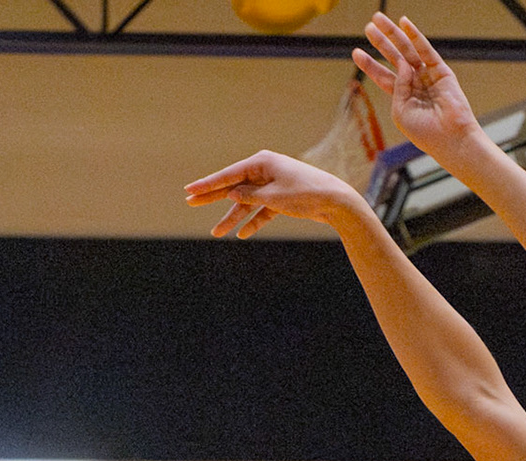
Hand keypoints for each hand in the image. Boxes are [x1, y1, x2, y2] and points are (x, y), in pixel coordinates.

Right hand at [184, 150, 362, 237]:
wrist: (336, 202)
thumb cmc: (305, 194)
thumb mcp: (273, 197)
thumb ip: (249, 195)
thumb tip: (231, 193)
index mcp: (262, 162)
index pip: (229, 174)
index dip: (208, 184)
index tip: (189, 191)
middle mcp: (265, 170)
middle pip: (234, 185)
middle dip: (213, 196)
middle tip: (189, 202)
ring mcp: (273, 184)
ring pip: (247, 202)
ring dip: (233, 217)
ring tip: (216, 233)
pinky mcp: (281, 198)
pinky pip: (262, 210)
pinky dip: (254, 221)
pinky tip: (243, 234)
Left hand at [353, 14, 481, 160]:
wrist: (450, 139)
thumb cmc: (425, 133)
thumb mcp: (401, 112)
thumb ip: (397, 87)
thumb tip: (401, 63)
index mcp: (402, 98)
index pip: (383, 76)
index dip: (370, 64)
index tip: (356, 52)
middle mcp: (415, 85)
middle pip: (394, 58)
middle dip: (381, 42)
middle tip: (369, 27)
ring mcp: (428, 77)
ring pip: (407, 51)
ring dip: (393, 34)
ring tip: (378, 20)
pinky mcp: (441, 72)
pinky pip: (426, 50)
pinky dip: (415, 36)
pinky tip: (404, 23)